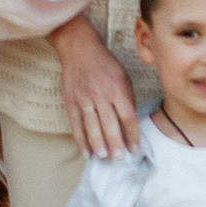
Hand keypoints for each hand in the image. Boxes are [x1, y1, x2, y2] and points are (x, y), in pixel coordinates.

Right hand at [54, 17, 140, 160]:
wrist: (79, 49)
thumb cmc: (105, 63)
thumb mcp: (123, 76)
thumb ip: (126, 98)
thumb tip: (129, 123)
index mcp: (117, 88)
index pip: (127, 117)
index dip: (132, 135)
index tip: (135, 149)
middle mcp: (101, 95)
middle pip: (109, 125)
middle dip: (115, 144)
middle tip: (119, 157)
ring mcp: (84, 99)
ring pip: (92, 127)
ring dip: (98, 144)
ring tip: (104, 156)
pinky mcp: (70, 101)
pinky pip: (76, 125)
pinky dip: (80, 140)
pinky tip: (85, 152)